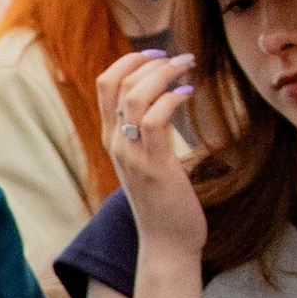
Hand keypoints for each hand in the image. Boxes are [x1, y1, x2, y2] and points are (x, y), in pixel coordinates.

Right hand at [94, 47, 208, 262]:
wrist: (167, 243)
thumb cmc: (165, 201)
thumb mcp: (151, 160)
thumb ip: (150, 133)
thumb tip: (168, 101)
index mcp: (113, 138)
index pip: (106, 84)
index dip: (130, 60)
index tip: (159, 54)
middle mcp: (116, 144)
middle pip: (117, 83)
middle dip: (151, 61)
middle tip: (182, 59)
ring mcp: (131, 155)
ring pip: (135, 97)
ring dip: (163, 75)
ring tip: (187, 69)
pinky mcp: (153, 167)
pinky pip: (156, 120)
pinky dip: (173, 99)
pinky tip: (190, 95)